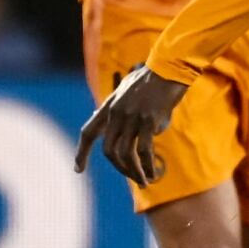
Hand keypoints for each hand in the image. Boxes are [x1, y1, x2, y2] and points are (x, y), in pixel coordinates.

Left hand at [75, 64, 187, 185]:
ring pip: (125, 154)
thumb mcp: (126, 88)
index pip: (88, 132)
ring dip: (134, 171)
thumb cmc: (152, 77)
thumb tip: (112, 122)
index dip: (81, 153)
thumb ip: (118, 106)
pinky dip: (147, 165)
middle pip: (108, 150)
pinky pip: (144, 151)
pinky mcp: (149, 121)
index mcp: (109, 106)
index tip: (78, 170)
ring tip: (145, 181)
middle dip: (119, 168)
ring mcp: (132, 117)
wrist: (170, 66)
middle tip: (132, 177)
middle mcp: (117, 113)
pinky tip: (153, 173)